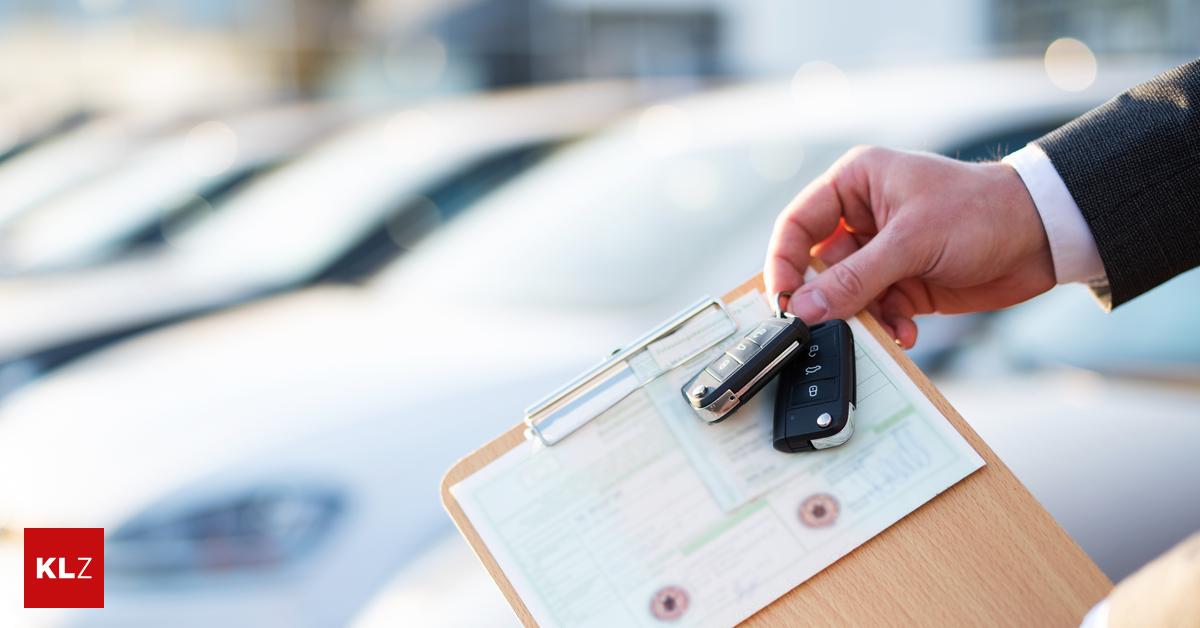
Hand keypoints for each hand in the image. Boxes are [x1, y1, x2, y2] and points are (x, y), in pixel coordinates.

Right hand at [765, 146, 1055, 347]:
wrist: (1045, 237)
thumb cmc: (984, 211)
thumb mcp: (912, 241)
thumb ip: (855, 278)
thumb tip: (806, 308)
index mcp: (855, 183)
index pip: (798, 223)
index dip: (783, 261)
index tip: (783, 299)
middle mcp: (862, 217)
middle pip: (818, 265)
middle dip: (826, 299)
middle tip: (824, 325)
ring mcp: (883, 253)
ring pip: (846, 295)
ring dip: (860, 318)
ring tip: (882, 329)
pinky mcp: (903, 283)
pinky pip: (876, 312)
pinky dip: (886, 327)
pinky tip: (906, 333)